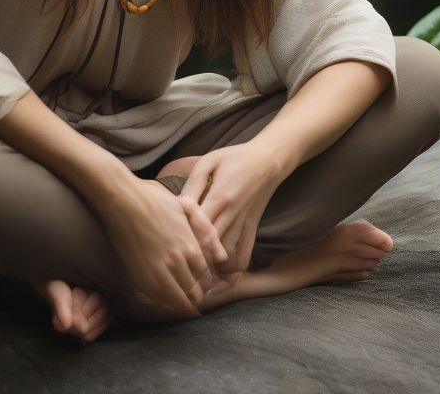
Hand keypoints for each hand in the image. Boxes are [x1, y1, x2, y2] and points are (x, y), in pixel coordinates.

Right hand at [97, 176, 229, 316]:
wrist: (123, 201)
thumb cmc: (154, 199)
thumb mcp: (186, 207)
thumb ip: (205, 229)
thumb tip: (222, 254)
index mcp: (189, 247)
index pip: (206, 279)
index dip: (206, 284)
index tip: (203, 283)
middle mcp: (176, 263)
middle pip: (193, 295)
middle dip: (196, 296)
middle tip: (193, 293)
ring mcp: (156, 272)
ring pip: (177, 302)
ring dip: (181, 302)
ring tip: (180, 296)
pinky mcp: (139, 277)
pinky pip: (157, 300)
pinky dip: (164, 301)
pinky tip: (164, 292)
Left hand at [178, 142, 283, 285]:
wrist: (268, 161)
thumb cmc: (234, 158)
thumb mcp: (210, 161)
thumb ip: (193, 183)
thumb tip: (178, 204)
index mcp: (220, 196)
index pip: (200, 225)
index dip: (185, 238)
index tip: (171, 247)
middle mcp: (233, 214)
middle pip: (211, 246)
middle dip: (194, 260)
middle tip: (177, 273)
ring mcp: (244, 224)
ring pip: (227, 256)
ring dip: (212, 270)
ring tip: (195, 280)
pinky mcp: (252, 230)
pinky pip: (245, 256)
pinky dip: (234, 271)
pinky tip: (222, 279)